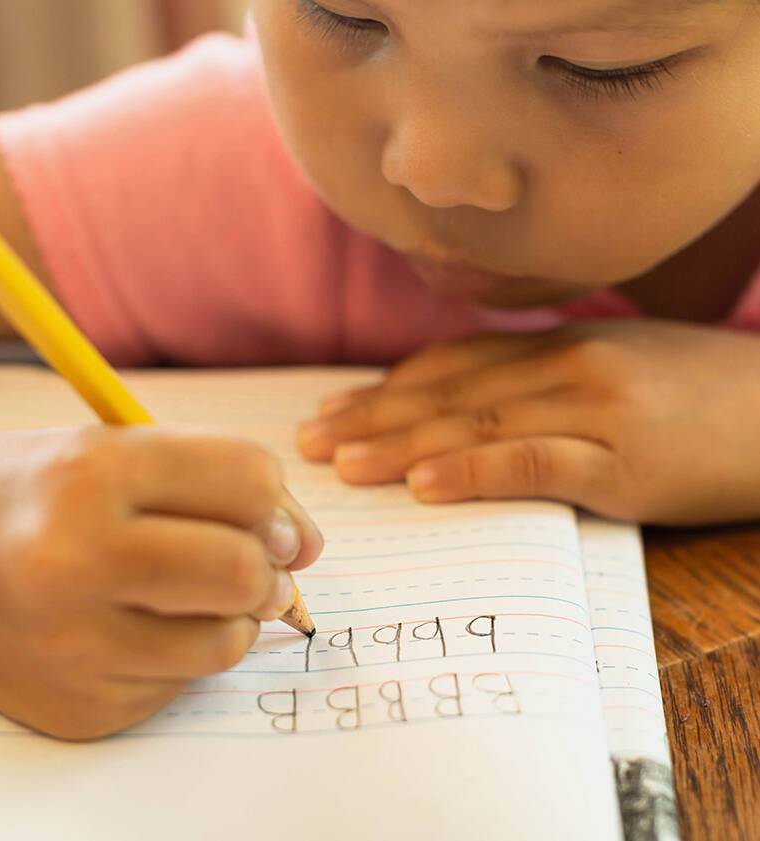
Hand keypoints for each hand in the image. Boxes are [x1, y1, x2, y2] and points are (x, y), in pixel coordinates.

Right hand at [0, 424, 321, 738]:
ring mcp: (71, 645)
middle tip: (252, 565)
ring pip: (227, 642)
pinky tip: (138, 629)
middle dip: (268, 568)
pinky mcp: (79, 707)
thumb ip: (224, 483)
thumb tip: (309, 549)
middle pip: (243, 570)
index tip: (269, 516)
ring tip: (193, 595)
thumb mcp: (127, 452)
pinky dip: (183, 654)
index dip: (277, 501)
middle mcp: (75, 559)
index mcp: (96, 472)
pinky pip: (184, 685)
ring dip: (235, 617)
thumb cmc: (47, 491)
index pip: (248, 478)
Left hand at [297, 319, 759, 525]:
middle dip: (373, 417)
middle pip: (449, 393)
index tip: (335, 408)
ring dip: (402, 446)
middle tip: (310, 441)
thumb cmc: (704, 395)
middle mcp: (567, 365)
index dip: (387, 387)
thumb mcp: (619, 364)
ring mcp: (596, 410)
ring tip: (342, 466)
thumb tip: (476, 399)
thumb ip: (546, 374)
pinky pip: (536, 463)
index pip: (452, 364)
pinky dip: (475, 472)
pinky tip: (423, 487)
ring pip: (478, 425)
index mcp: (561, 343)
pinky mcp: (627, 461)